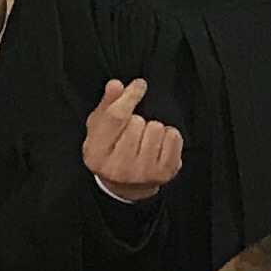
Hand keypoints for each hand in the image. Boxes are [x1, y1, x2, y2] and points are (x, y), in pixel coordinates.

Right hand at [81, 77, 180, 200]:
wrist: (127, 185)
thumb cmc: (111, 151)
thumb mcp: (100, 128)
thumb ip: (107, 104)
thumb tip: (115, 85)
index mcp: (96, 153)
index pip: (115, 117)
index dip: (129, 96)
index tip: (139, 85)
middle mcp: (117, 167)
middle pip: (137, 122)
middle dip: (138, 120)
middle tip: (133, 132)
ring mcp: (142, 172)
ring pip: (156, 128)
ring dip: (153, 129)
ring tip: (145, 140)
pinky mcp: (164, 173)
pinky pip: (174, 137)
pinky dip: (169, 136)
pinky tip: (159, 146)